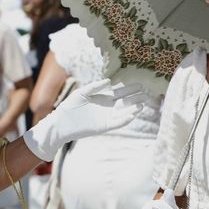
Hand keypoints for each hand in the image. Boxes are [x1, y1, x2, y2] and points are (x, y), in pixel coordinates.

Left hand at [23, 79, 147, 160]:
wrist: (61, 123)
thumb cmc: (69, 107)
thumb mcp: (82, 93)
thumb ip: (95, 86)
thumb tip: (109, 81)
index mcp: (103, 98)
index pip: (120, 92)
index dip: (130, 89)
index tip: (140, 84)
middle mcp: (107, 108)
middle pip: (125, 102)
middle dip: (136, 98)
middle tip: (147, 93)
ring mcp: (106, 117)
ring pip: (123, 112)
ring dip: (133, 109)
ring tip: (142, 104)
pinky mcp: (104, 127)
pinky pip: (117, 123)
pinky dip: (125, 119)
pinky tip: (132, 114)